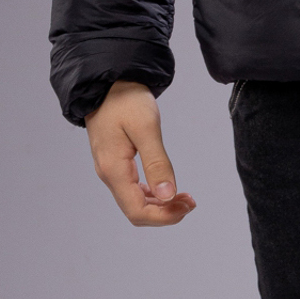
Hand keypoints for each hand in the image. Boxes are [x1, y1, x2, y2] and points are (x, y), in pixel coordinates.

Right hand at [85, 80, 196, 225]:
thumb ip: (157, 163)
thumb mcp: (146, 128)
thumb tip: (168, 195)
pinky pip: (133, 189)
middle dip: (165, 213)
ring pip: (135, 202)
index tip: (187, 206)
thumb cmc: (126, 100)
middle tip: (190, 202)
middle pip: (136, 211)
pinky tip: (167, 188)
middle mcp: (109, 174)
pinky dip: (153, 194)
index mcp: (114, 169)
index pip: (137, 211)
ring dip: (161, 205)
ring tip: (184, 197)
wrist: (109, 81)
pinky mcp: (116, 163)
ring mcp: (111, 170)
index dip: (164, 217)